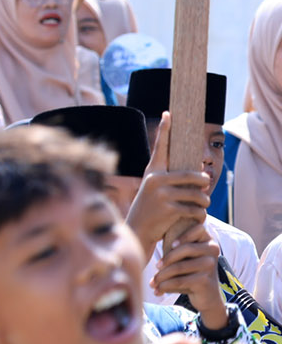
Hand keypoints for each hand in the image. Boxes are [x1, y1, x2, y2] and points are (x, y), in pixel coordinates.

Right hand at [128, 114, 210, 249]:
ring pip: (198, 194)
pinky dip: (199, 215)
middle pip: (194, 175)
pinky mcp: (169, 208)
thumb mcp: (154, 190)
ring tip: (199, 206)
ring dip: (203, 202)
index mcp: (152, 172)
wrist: (138, 230)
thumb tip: (201, 175)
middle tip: (205, 188)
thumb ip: (171, 180)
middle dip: (204, 183)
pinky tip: (193, 218)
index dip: (165, 129)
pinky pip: (196, 208)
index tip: (169, 113)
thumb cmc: (150, 209)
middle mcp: (155, 179)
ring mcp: (162, 193)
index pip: (160, 147)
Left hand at [152, 220, 226, 329]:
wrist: (206, 296)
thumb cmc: (189, 271)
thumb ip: (174, 245)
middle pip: (186, 248)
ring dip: (161, 276)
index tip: (171, 244)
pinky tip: (157, 291)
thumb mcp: (184, 256)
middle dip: (166, 259)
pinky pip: (180, 281)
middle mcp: (213, 251)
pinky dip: (165, 286)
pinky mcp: (206, 281)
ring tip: (152, 283)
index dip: (184, 234)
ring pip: (179, 267)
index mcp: (208, 240)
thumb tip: (145, 234)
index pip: (198, 228)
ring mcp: (211, 266)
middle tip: (156, 267)